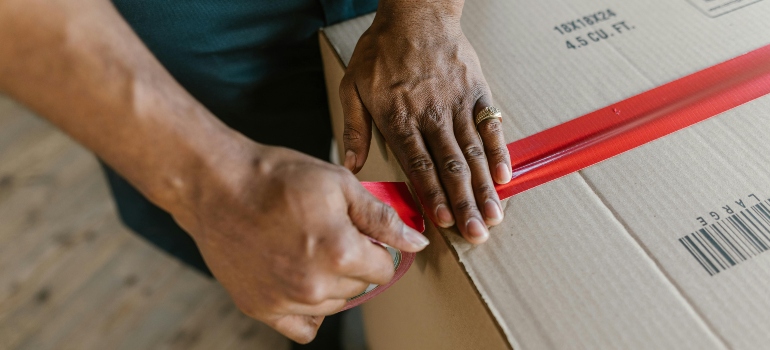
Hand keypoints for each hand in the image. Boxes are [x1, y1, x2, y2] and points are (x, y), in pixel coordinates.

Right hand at [170, 140, 428, 343]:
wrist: (217, 185)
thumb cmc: (277, 178)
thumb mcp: (339, 184)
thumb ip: (382, 217)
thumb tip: (416, 243)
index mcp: (341, 253)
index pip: (385, 268)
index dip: (377, 246)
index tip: (360, 232)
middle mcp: (316, 285)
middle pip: (361, 287)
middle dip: (355, 262)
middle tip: (329, 234)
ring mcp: (286, 301)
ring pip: (335, 304)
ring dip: (333, 283)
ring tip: (309, 249)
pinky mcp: (261, 309)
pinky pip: (303, 328)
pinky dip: (309, 310)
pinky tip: (301, 281)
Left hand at [340, 3, 510, 243]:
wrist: (416, 13)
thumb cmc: (382, 50)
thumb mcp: (354, 86)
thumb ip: (354, 128)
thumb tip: (351, 166)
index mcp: (400, 119)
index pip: (419, 165)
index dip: (432, 195)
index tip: (443, 222)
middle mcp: (432, 116)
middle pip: (450, 167)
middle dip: (464, 203)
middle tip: (476, 233)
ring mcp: (457, 105)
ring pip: (473, 153)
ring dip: (484, 188)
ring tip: (494, 216)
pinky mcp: (477, 93)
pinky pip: (490, 127)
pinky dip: (499, 153)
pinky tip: (505, 177)